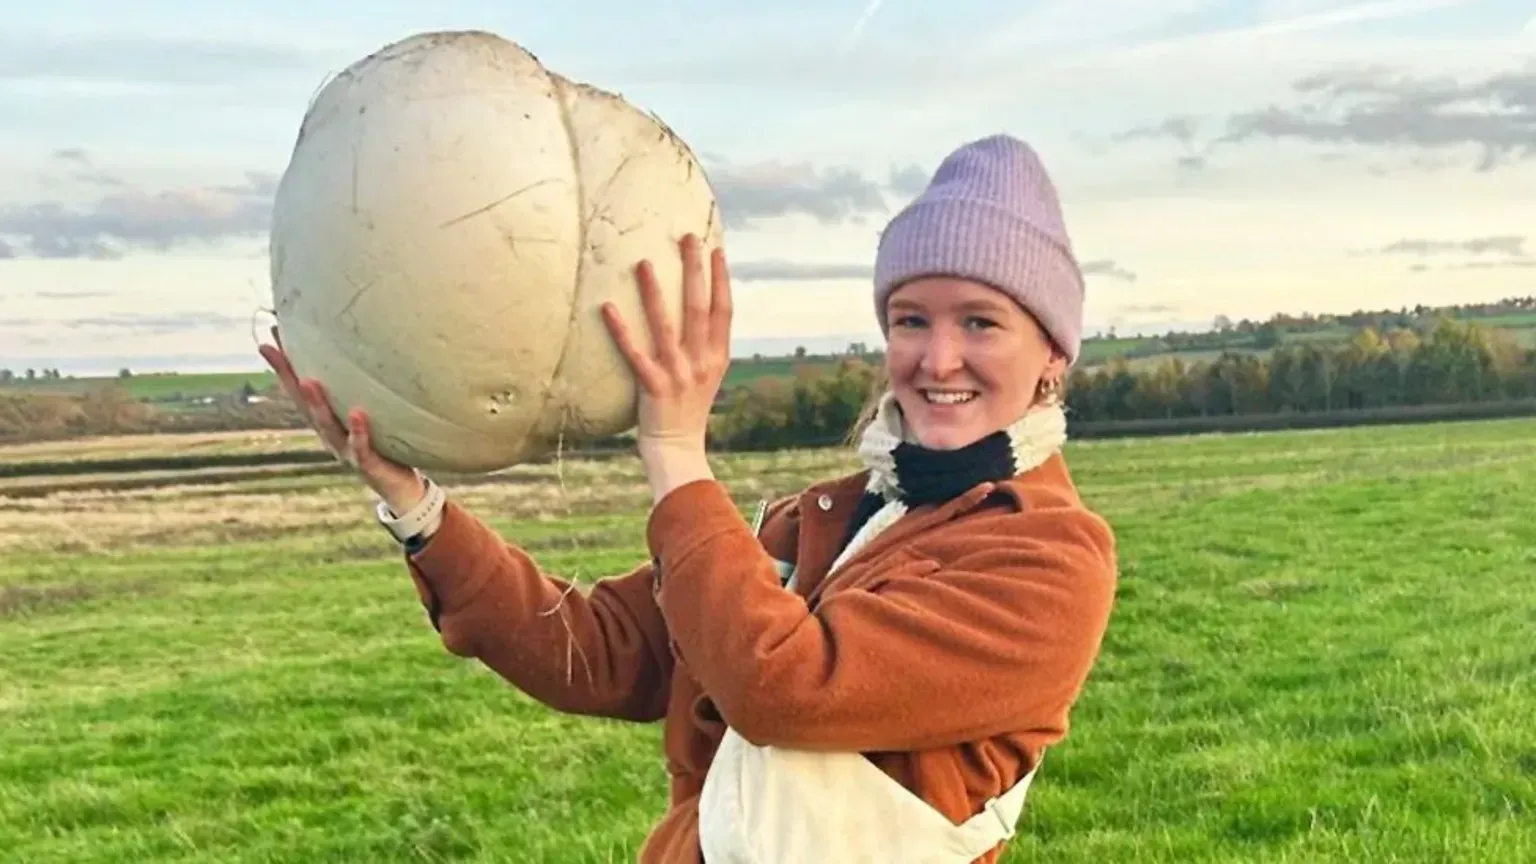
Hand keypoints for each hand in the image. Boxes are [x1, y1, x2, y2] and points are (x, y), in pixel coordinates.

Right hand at [258, 325, 426, 513]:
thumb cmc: (387, 446)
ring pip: (327, 426)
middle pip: (304, 404)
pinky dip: (359, 431)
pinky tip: (357, 413)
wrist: (401, 489)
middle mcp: (331, 435)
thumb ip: (364, 391)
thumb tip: (370, 350)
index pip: (301, 390)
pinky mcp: (368, 465)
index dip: (285, 366)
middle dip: (288, 377)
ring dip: (316, 404)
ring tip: (308, 380)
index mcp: (329, 422)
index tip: (269, 337)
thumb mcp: (371, 416)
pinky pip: (362, 447)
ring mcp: (346, 451)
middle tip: (274, 350)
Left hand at [601, 233, 732, 500]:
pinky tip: (607, 307)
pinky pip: (634, 353)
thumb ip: (705, 346)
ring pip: (666, 326)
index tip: (716, 249)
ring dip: (655, 292)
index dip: (721, 279)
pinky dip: (620, 330)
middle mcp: (701, 363)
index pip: (724, 311)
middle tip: (688, 237)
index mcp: (717, 358)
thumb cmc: (687, 409)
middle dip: (694, 271)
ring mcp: (678, 375)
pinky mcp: (653, 388)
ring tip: (643, 262)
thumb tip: (698, 311)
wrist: (678, 450)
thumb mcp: (707, 375)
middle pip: (698, 309)